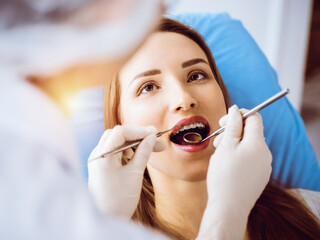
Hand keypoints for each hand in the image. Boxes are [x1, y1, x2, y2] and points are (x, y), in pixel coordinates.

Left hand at [88, 125, 163, 218]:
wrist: (107, 220)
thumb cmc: (119, 199)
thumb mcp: (135, 174)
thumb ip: (143, 152)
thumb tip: (152, 137)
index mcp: (103, 156)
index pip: (121, 132)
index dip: (139, 131)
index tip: (155, 134)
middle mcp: (97, 155)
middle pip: (118, 135)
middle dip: (138, 136)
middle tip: (157, 143)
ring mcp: (98, 160)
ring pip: (118, 143)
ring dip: (134, 144)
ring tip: (150, 150)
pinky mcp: (102, 166)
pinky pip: (115, 152)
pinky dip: (128, 151)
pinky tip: (139, 156)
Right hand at [197, 105, 271, 238]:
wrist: (229, 206)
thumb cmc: (224, 175)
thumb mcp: (226, 145)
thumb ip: (233, 125)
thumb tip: (235, 109)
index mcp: (258, 143)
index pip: (254, 118)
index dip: (239, 114)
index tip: (224, 121)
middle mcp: (265, 153)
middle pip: (251, 132)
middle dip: (234, 131)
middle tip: (218, 138)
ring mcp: (264, 166)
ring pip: (250, 145)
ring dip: (235, 143)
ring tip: (220, 152)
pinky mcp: (260, 176)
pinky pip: (251, 158)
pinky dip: (239, 155)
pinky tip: (227, 164)